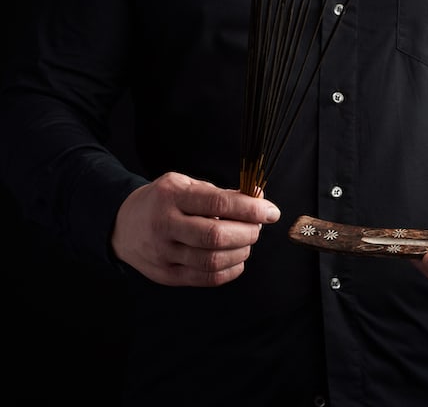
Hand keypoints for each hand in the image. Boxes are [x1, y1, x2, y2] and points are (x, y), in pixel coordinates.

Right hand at [112, 172, 280, 286]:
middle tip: (258, 228)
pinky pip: (207, 278)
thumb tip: (259, 198)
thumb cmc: (163, 201)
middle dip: (247, 233)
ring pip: (213, 261)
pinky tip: (237, 258)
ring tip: (246, 241)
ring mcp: (164, 253)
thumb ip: (221, 193)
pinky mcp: (166, 275)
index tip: (270, 212)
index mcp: (172, 196)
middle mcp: (165, 225)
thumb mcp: (186, 185)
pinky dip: (231, 270)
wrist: (121, 224)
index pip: (218, 204)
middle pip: (216, 236)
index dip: (251, 209)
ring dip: (241, 252)